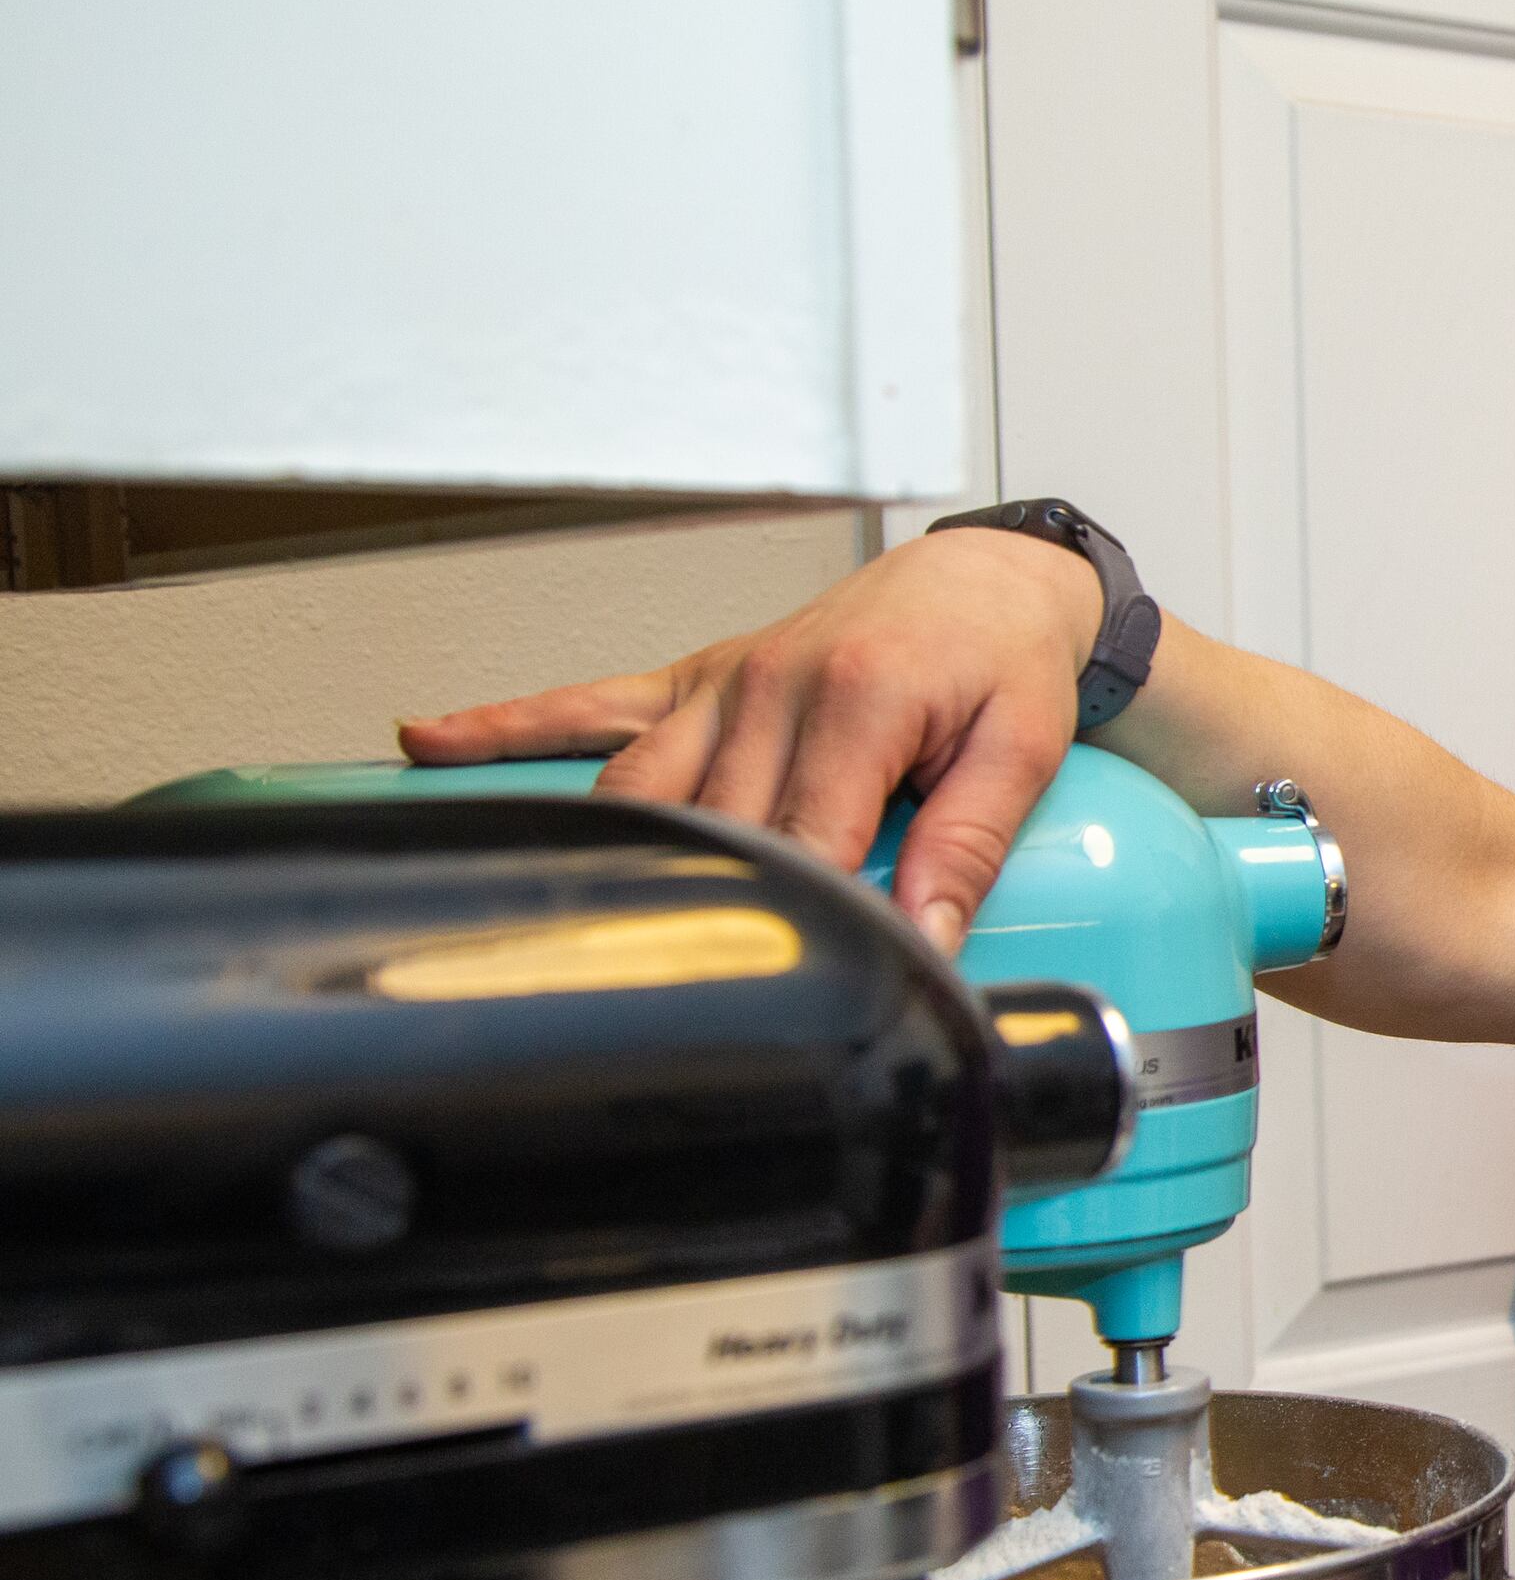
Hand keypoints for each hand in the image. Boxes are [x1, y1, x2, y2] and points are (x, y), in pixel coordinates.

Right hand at [398, 526, 1101, 951]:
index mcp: (853, 705)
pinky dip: (507, 726)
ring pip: (637, 789)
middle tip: (651, 1000)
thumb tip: (929, 939)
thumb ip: (969, 845)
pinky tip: (430, 743)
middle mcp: (767, 689)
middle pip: (711, 831)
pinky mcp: (694, 680)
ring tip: (536, 931)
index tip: (783, 989)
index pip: (803, 844)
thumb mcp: (1020, 750)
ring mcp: (719, 684)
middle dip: (692, 911)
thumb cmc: (1001, 659)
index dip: (798, 921)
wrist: (987, 580)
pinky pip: (590, 705)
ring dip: (602, 854)